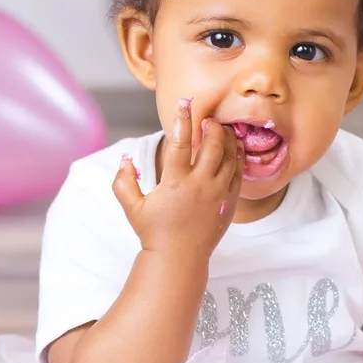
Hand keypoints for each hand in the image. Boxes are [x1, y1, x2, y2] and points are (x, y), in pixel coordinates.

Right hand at [113, 97, 243, 264]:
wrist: (179, 258)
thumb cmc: (154, 232)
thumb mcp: (132, 207)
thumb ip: (123, 181)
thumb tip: (125, 159)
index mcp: (175, 182)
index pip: (180, 141)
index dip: (182, 119)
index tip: (184, 103)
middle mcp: (200, 184)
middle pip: (213, 143)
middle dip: (212, 126)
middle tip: (208, 120)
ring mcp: (218, 193)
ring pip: (231, 156)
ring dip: (227, 138)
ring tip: (222, 131)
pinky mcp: (229, 202)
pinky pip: (239, 172)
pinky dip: (238, 157)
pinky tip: (234, 149)